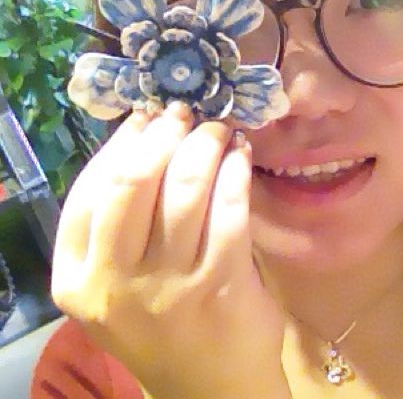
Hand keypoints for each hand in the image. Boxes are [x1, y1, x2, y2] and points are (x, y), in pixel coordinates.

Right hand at [51, 103, 289, 398]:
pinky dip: (236, 171)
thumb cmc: (161, 325)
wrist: (209, 390)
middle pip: (135, 181)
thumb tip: (145, 135)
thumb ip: (120, 221)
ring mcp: (168, 286)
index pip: (92, 190)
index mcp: (78, 278)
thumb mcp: (117, 282)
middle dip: (164, 135)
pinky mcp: (220, 284)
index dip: (123, 143)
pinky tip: (241, 157)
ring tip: (218, 130)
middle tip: (187, 114)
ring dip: (204, 145)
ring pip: (184, 187)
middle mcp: (114, 282)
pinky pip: (228, 208)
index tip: (148, 116)